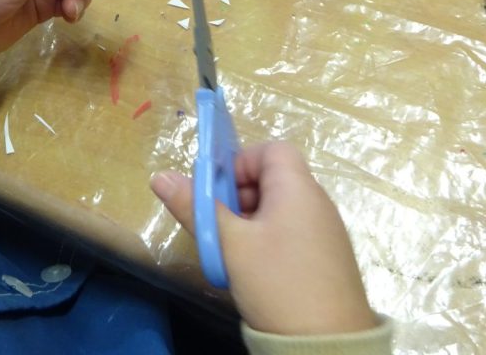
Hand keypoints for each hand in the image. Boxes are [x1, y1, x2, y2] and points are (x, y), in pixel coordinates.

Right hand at [150, 142, 375, 336]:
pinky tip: (254, 269)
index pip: (271, 150)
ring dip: (248, 221)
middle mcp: (316, 202)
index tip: (219, 192)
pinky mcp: (326, 258)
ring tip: (232, 251)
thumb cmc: (276, 282)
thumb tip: (159, 176)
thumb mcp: (228, 244)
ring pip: (277, 208)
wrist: (326, 346)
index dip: (239, 162)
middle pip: (271, 178)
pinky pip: (290, 232)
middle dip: (237, 195)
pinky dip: (267, 240)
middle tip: (219, 226)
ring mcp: (324, 232)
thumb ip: (194, 207)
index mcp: (298, 189)